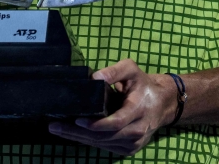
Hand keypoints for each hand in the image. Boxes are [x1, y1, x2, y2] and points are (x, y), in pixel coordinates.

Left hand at [47, 58, 177, 155]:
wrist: (162, 103)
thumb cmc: (143, 84)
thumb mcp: (131, 70)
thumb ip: (114, 71)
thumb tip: (95, 77)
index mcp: (139, 110)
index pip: (117, 122)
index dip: (96, 124)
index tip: (77, 120)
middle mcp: (137, 130)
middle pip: (105, 136)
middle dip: (78, 133)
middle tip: (55, 127)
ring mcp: (134, 142)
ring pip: (103, 144)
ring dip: (79, 138)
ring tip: (58, 130)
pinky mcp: (129, 148)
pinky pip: (106, 146)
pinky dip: (89, 141)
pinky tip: (73, 135)